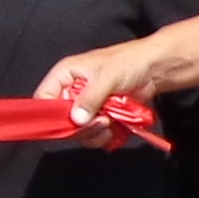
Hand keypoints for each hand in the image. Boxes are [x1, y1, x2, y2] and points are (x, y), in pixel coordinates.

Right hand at [37, 43, 162, 146]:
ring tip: (109, 124)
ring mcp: (85, 105)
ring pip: (77, 129)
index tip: (67, 123)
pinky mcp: (98, 116)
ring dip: (93, 132)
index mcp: (64, 75)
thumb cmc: (129, 62)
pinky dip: (102, 135)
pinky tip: (113, 129)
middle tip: (99, 123)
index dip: (50, 113)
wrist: (154, 68)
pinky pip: (92, 133)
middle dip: (79, 126)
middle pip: (60, 119)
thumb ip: (90, 98)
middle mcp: (70, 91)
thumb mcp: (107, 77)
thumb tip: (77, 120)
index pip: (44, 98)